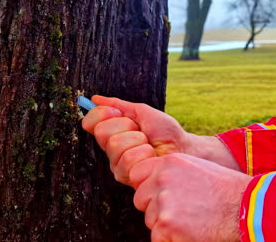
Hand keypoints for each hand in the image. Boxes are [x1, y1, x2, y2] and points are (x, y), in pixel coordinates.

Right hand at [81, 96, 240, 184]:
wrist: (183, 148)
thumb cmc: (166, 132)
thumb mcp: (142, 112)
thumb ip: (119, 105)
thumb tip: (95, 99)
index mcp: (112, 133)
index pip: (91, 122)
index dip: (103, 114)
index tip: (118, 113)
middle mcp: (111, 149)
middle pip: (103, 132)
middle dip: (127, 127)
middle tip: (142, 132)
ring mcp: (117, 164)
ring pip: (116, 145)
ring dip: (138, 141)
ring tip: (149, 145)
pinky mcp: (126, 176)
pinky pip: (128, 158)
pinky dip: (145, 153)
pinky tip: (151, 157)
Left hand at [130, 153, 250, 241]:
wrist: (248, 208)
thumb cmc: (228, 192)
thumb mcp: (197, 169)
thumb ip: (172, 175)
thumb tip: (153, 187)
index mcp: (169, 162)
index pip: (138, 174)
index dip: (148, 188)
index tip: (159, 196)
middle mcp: (162, 179)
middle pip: (141, 199)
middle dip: (155, 208)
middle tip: (181, 214)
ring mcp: (163, 202)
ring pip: (150, 220)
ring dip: (165, 226)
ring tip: (192, 222)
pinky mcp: (166, 225)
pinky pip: (157, 237)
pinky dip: (172, 240)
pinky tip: (191, 233)